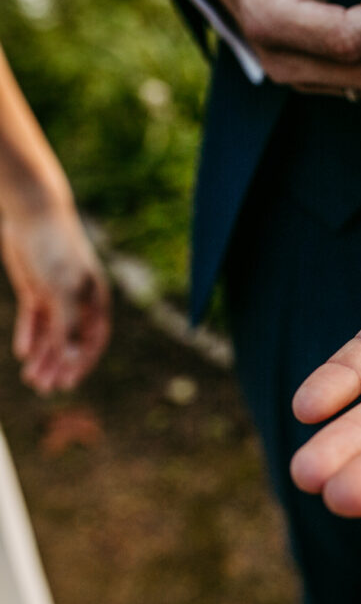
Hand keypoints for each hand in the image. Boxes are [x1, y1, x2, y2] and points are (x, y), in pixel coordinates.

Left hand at [1, 206, 109, 393]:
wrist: (33, 215)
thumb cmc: (55, 250)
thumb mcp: (61, 291)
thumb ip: (66, 326)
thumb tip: (73, 360)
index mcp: (94, 301)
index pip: (92, 341)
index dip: (81, 363)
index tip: (67, 383)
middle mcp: (78, 301)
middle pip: (70, 341)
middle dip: (58, 365)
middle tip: (44, 388)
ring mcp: (57, 296)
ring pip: (51, 333)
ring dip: (43, 356)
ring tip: (31, 378)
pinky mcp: (37, 289)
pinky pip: (34, 320)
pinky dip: (29, 336)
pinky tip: (22, 352)